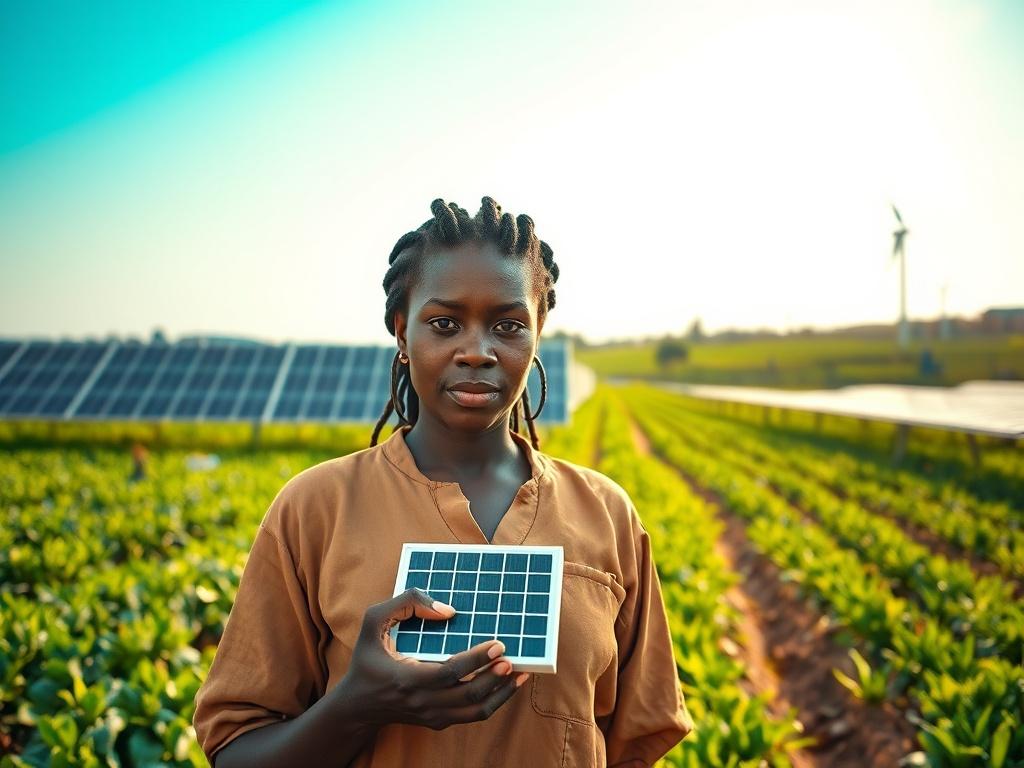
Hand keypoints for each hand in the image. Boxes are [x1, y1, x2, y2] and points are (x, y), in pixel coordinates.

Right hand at [339, 587, 529, 730]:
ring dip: (501, 693)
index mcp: (407, 678)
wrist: (357, 705)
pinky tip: (507, 685)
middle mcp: (422, 702)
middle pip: (468, 695)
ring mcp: (432, 715)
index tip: (498, 643)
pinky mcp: (438, 721)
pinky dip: (494, 702)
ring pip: (475, 711)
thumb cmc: (367, 659)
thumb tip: (448, 611)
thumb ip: (406, 603)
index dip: (476, 659)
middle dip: (494, 676)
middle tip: (512, 657)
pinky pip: (472, 716)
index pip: (449, 672)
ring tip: (520, 673)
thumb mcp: (374, 622)